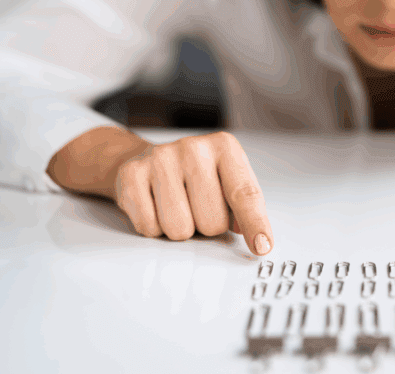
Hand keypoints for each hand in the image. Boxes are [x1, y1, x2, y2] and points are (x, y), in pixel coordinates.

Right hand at [113, 131, 272, 253]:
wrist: (151, 159)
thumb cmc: (199, 176)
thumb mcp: (229, 182)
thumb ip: (245, 207)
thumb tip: (256, 237)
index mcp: (225, 148)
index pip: (244, 193)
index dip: (255, 223)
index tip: (262, 246)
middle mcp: (194, 148)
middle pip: (212, 221)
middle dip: (208, 227)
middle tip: (199, 209)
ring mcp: (161, 158)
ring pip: (179, 229)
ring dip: (181, 229)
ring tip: (179, 207)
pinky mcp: (132, 174)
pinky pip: (150, 227)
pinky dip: (155, 227)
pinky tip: (157, 207)